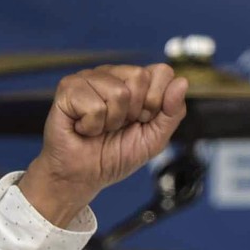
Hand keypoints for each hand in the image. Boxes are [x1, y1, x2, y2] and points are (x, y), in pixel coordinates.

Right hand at [19, 63, 188, 225]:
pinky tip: (83, 128)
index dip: (157, 102)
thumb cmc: (114, 156)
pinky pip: (94, 105)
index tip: (142, 120)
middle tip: (118, 125)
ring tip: (100, 128)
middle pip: (140, 76)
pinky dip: (91, 126)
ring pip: (118, 92)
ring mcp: (88, 78)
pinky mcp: (68, 88)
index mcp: (135, 82)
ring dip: (111, 121)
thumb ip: (172, 112)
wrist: (84, 177)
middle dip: (134, 112)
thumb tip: (182, 82)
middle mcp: (112, 74)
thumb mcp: (154, 138)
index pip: (162, 72)